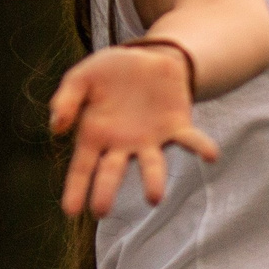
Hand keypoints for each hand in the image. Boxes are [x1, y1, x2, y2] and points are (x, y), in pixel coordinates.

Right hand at [49, 44, 219, 217]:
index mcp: (94, 136)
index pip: (82, 168)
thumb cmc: (109, 72)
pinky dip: (201, 148)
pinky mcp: (177, 127)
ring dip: (154, 181)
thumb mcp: (80, 77)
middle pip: (112, 172)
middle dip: (106, 192)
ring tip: (154, 198)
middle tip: (100, 211)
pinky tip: (211, 156)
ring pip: (153, 165)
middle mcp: (122, 145)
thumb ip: (67, 99)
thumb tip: (57, 127)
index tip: (70, 212)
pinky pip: (190, 141)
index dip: (76, 189)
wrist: (147, 56)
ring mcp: (151, 140)